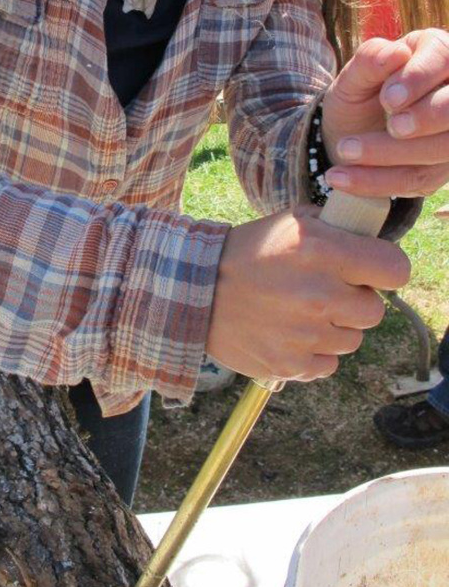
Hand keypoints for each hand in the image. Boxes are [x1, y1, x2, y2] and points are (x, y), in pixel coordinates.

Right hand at [206, 206, 409, 381]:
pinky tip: (287, 333)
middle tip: (324, 291)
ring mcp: (306, 334)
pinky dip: (312, 353)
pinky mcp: (291, 364)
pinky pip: (327, 364)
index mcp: (322, 250)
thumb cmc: (245, 252)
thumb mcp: (288, 222)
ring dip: (332, 327)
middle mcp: (319, 294)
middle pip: (374, 310)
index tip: (368, 270)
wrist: (192, 288)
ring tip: (298, 312)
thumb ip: (333, 227)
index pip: (395, 269)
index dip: (383, 268)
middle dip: (353, 300)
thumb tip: (368, 235)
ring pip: (351, 339)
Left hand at [322, 29, 448, 198]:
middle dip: (426, 119)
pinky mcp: (441, 168)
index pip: (444, 59)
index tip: (390, 99)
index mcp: (436, 54)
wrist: (351, 131)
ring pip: (442, 148)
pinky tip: (340, 178)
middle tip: (392, 127)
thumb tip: (396, 53)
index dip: (420, 78)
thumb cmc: (359, 92)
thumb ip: (370, 60)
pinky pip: (418, 181)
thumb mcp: (354, 75)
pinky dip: (377, 182)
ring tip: (344, 151)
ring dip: (392, 155)